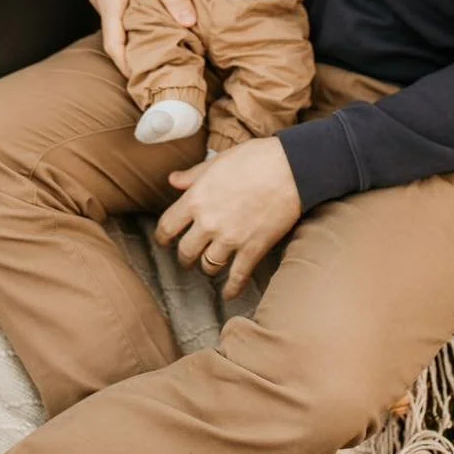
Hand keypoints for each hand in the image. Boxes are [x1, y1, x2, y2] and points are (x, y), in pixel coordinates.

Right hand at [88, 0, 194, 73]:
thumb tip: (189, 25)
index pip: (114, 47)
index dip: (129, 68)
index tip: (146, 84)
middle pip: (115, 35)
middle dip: (135, 52)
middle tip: (161, 67)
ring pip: (116, 19)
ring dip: (134, 32)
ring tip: (160, 44)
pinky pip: (115, 4)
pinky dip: (131, 14)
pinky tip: (151, 14)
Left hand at [156, 139, 301, 300]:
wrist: (290, 168)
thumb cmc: (254, 158)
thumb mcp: (218, 161)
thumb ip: (193, 175)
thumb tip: (173, 180)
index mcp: (196, 199)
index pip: (167, 226)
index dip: (162, 237)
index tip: (164, 241)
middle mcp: (209, 222)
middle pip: (186, 252)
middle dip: (185, 257)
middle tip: (188, 257)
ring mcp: (231, 238)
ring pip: (209, 266)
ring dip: (207, 268)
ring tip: (210, 266)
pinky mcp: (253, 249)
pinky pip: (237, 277)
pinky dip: (232, 288)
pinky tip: (229, 294)